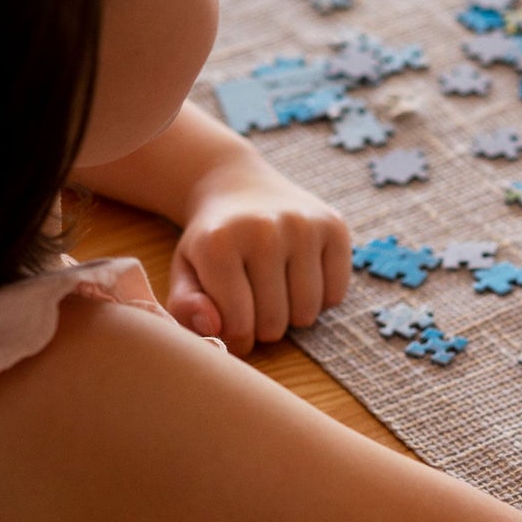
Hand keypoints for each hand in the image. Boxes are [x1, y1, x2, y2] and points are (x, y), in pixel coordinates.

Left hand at [167, 160, 350, 354]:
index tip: (231, 321)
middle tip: (254, 304)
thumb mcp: (185, 271)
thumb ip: (185, 307)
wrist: (240, 186)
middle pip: (274, 323)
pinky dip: (320, 298)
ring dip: (292, 315)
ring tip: (277, 292)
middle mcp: (264, 230)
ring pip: (307, 312)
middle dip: (263, 327)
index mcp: (218, 244)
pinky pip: (336, 294)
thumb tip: (213, 329)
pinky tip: (301, 277)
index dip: (235, 335)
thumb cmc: (213, 240)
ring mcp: (304, 226)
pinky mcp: (334, 226)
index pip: (238, 324)